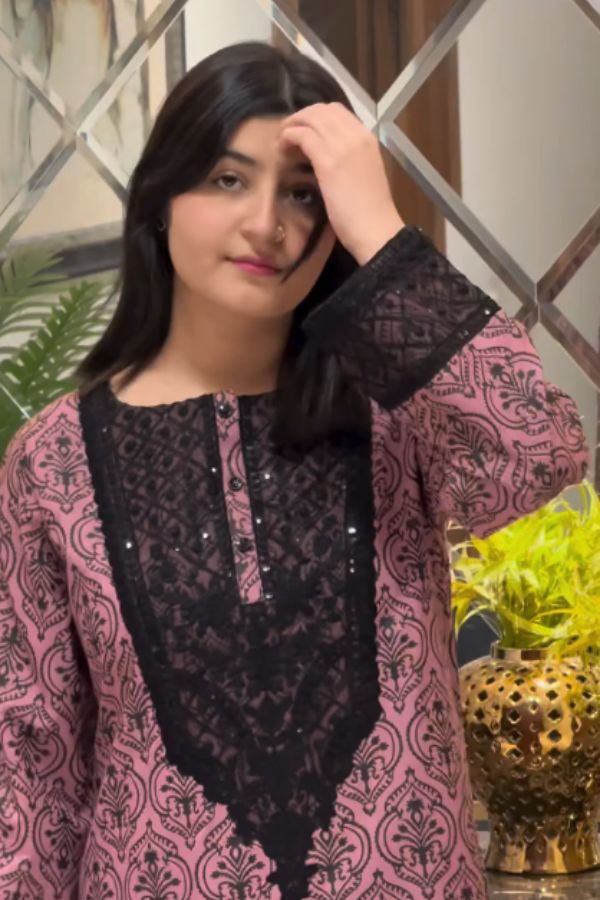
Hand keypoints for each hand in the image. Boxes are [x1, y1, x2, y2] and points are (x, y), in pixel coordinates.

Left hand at [279, 103, 403, 264]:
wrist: (376, 230)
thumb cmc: (369, 213)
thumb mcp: (360, 175)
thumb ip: (347, 160)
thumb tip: (324, 157)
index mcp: (367, 138)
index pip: (337, 112)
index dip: (315, 117)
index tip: (303, 130)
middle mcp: (356, 135)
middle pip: (321, 110)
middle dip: (301, 117)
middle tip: (287, 133)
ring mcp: (342, 146)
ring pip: (310, 118)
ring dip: (291, 125)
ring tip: (281, 141)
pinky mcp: (327, 160)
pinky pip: (302, 135)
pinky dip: (288, 138)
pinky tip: (281, 150)